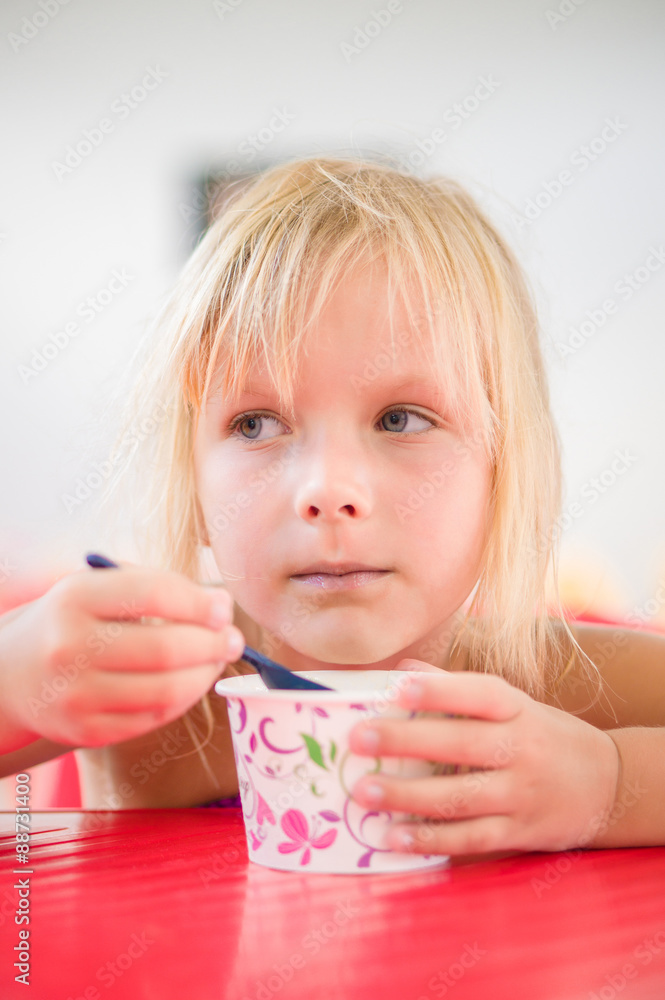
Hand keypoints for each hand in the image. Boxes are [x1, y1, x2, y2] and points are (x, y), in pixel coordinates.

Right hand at [0, 562, 244, 751]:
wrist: (14, 673)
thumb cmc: (76, 621)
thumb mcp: (98, 588)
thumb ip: (154, 589)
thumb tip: (219, 608)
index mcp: (76, 597)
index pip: (154, 594)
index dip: (200, 602)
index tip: (224, 607)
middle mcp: (70, 646)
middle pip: (165, 648)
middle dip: (212, 643)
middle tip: (233, 639)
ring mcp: (75, 694)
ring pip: (166, 689)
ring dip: (206, 674)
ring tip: (217, 660)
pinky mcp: (85, 731)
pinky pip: (154, 717)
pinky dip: (183, 699)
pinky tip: (191, 683)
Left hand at [348, 662, 620, 855]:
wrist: (608, 784)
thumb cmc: (541, 734)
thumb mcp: (512, 704)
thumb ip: (456, 689)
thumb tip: (402, 670)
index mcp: (517, 709)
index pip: (478, 694)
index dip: (439, 691)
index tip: (396, 688)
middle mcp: (521, 749)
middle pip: (461, 745)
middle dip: (406, 742)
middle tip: (359, 739)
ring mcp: (521, 794)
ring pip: (460, 797)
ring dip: (408, 796)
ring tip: (363, 792)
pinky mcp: (519, 832)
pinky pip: (470, 838)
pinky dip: (430, 840)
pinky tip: (393, 837)